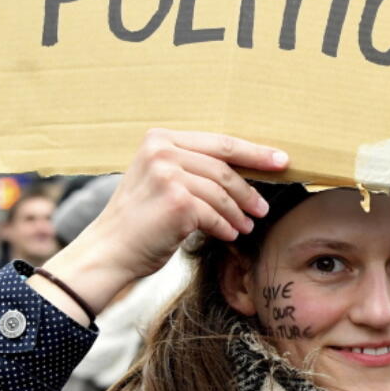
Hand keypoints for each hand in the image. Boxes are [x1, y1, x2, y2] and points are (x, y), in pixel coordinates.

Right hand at [35, 130, 287, 322]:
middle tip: (264, 206)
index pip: (218, 142)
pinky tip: (229, 235)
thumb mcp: (160, 180)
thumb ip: (191, 167)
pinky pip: (214, 215)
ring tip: (246, 226)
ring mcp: (168, 175)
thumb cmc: (138, 221)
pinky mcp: (177, 202)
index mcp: (159, 138)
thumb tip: (245, 171)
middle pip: (224, 166)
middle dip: (250, 187)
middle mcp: (162, 151)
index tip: (281, 160)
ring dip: (238, 212)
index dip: (253, 151)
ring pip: (222, 193)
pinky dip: (226, 227)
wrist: (109, 251)